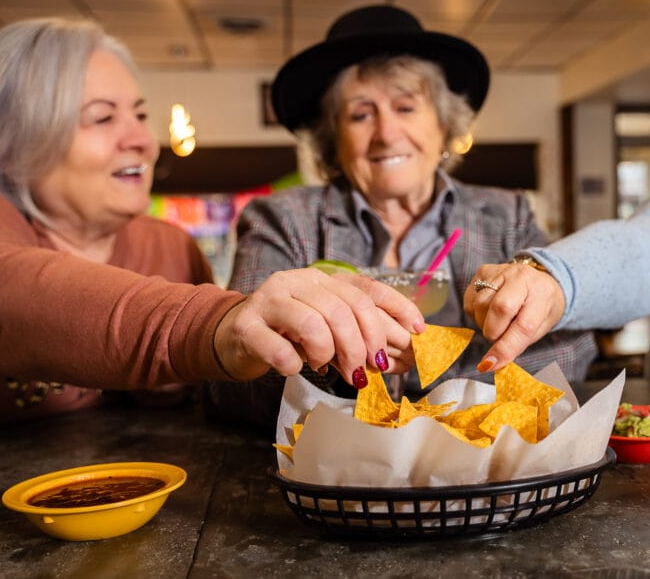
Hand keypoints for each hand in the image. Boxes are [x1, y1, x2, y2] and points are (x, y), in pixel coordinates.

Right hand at [213, 268, 424, 385]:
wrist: (232, 338)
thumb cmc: (288, 335)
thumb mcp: (328, 331)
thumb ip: (359, 338)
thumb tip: (399, 357)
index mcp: (322, 279)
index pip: (366, 288)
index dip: (396, 308)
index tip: (417, 332)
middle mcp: (297, 282)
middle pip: (343, 308)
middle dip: (363, 343)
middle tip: (369, 370)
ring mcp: (269, 301)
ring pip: (313, 323)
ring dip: (330, 353)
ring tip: (329, 368)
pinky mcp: (247, 326)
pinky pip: (279, 348)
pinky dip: (294, 364)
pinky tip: (296, 368)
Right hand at [462, 262, 565, 372]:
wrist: (540, 281)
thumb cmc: (541, 308)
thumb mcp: (539, 328)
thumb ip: (517, 344)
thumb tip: (490, 362)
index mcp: (542, 293)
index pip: (523, 325)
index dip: (505, 348)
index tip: (490, 364)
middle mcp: (520, 277)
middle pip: (498, 310)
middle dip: (493, 333)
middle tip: (499, 338)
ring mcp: (500, 271)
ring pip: (480, 305)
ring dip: (483, 323)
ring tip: (497, 323)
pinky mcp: (483, 271)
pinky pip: (470, 300)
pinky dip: (475, 314)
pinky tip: (487, 313)